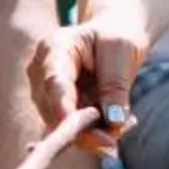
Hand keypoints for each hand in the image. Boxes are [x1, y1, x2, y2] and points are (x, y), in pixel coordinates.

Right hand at [28, 17, 142, 155]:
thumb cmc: (116, 36)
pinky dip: (96, 131)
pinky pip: (73, 130)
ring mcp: (43, 93)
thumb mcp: (122, 51)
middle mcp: (40, 72)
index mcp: (55, 47)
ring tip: (127, 120)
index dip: (64, 110)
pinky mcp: (53, 109)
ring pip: (64, 127)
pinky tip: (117, 119)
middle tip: (125, 126)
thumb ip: (115, 86)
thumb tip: (114, 122)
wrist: (111, 36)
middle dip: (89, 128)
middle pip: (55, 112)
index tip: (80, 130)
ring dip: (97, 132)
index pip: (55, 83)